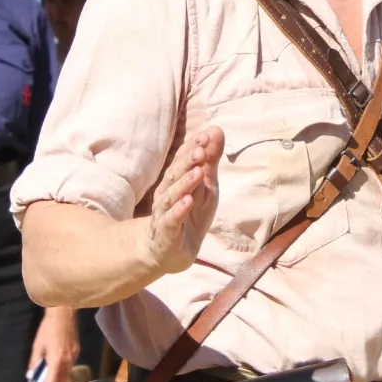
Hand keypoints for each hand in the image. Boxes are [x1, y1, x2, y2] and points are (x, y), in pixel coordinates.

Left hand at [29, 306, 80, 381]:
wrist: (63, 314)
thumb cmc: (47, 329)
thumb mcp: (37, 346)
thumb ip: (35, 362)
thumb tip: (31, 374)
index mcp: (56, 361)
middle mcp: (67, 361)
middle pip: (61, 380)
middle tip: (43, 381)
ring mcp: (74, 355)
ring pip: (66, 372)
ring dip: (58, 375)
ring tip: (50, 368)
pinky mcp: (77, 350)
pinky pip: (70, 364)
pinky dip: (63, 366)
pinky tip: (57, 358)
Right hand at [147, 126, 224, 271]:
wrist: (168, 252)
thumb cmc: (188, 214)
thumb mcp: (205, 186)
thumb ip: (210, 161)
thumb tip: (216, 129)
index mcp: (176, 181)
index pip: (183, 161)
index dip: (193, 148)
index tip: (206, 135)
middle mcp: (167, 194)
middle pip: (175, 175)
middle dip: (187, 161)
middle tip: (200, 149)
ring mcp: (164, 214)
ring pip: (172, 196)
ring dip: (184, 183)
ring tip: (197, 172)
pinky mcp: (166, 233)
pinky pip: (171, 220)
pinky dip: (178, 210)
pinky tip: (187, 201)